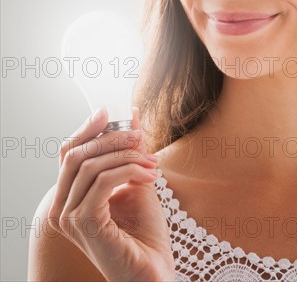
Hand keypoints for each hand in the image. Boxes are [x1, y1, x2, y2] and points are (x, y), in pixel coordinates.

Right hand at [48, 107, 174, 280]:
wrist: (153, 270)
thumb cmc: (144, 233)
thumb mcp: (137, 182)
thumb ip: (131, 152)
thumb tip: (131, 115)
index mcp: (70, 197)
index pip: (69, 153)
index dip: (87, 128)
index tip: (111, 111)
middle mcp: (61, 208)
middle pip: (77, 154)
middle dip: (112, 138)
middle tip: (141, 137)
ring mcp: (69, 217)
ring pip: (91, 165)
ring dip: (128, 155)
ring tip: (153, 162)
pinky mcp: (84, 223)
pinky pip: (103, 182)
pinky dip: (130, 170)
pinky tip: (150, 176)